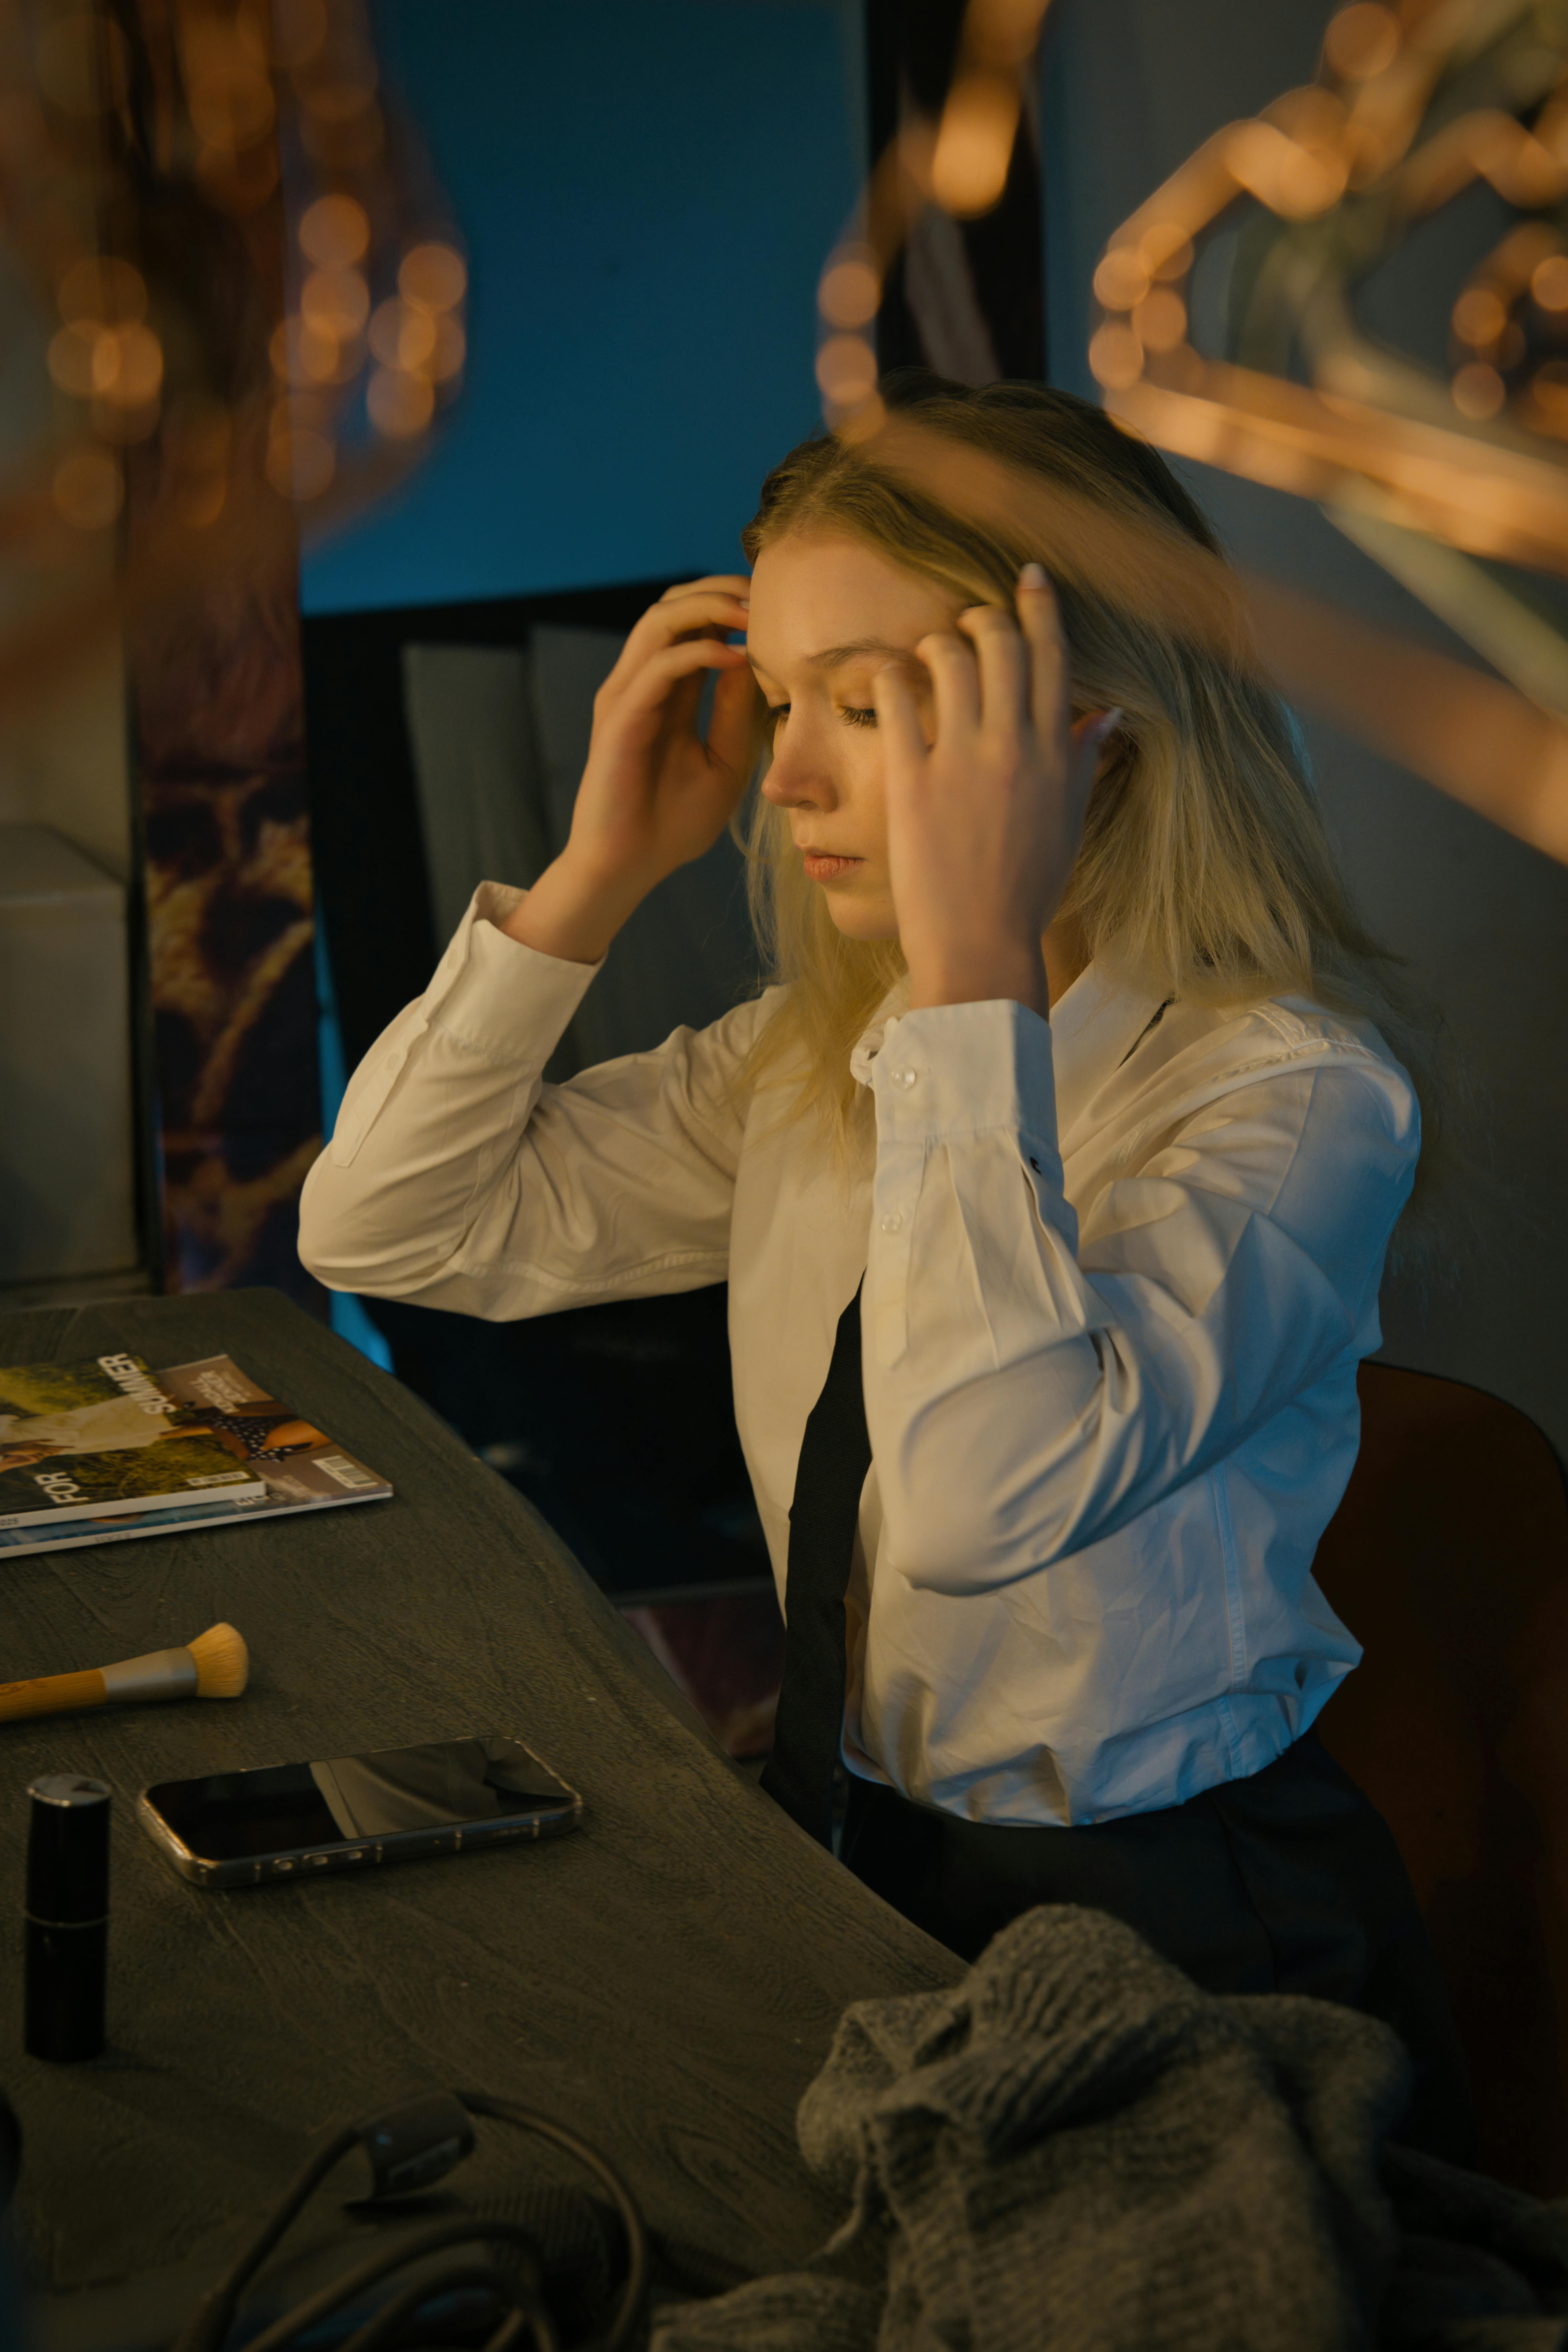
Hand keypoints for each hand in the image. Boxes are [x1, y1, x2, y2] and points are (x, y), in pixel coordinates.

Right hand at [502, 577, 755, 962]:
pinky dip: (698, 653)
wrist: (629, 866)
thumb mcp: (725, 761)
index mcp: (664, 690)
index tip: (777, 605)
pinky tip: (737, 658)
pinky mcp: (619, 718)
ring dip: (708, 607)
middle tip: (767, 592)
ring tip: (753, 615)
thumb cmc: (673, 824)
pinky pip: (658, 666)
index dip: (731, 602)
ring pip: (659, 620)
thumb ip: (737, 712)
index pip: (692, 622)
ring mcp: (625, 696)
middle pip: (672, 604)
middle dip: (720, 589)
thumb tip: (755, 660)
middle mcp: (640, 683)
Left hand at [872, 564, 1118, 1018]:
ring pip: (949, 657)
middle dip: (983, 616)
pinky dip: (890, 676)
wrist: (981, 943)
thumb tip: (1105, 712)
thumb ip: (1084, 761)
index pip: (1054, 657)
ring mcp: (962, 760)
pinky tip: (888, 678)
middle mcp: (1014, 746)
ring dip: (935, 640)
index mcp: (1056, 754)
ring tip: (927, 652)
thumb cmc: (1026, 887)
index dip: (1040, 607)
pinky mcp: (912, 780)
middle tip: (967, 621)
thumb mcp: (1069, 822)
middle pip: (1002, 643)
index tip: (1029, 578)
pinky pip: (897, 699)